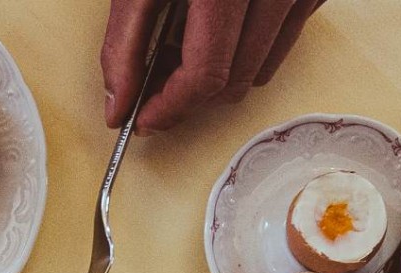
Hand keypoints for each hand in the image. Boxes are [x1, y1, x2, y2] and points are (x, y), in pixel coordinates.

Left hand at [103, 0, 325, 132]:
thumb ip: (125, 43)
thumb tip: (119, 105)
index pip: (205, 75)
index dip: (170, 108)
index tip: (143, 120)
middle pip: (235, 81)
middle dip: (190, 97)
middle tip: (155, 85)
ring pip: (261, 69)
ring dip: (219, 75)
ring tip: (184, 43)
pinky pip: (281, 41)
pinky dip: (247, 48)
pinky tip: (219, 23)